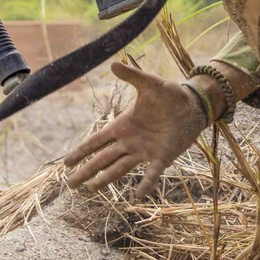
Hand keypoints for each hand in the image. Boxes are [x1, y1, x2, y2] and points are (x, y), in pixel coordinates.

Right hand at [62, 61, 207, 196]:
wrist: (193, 105)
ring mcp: (144, 151)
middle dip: (86, 171)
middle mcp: (130, 141)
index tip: (66, 163)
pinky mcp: (162, 157)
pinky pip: (151, 173)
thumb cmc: (170, 95)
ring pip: (119, 168)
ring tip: (90, 189)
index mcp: (123, 125)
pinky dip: (145, 183)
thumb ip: (132, 76)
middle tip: (70, 185)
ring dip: (105, 178)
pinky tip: (137, 194)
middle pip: (102, 159)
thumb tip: (113, 64)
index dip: (81, 151)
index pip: (96, 141)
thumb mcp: (150, 84)